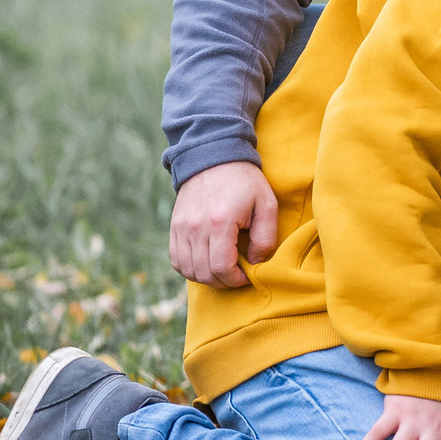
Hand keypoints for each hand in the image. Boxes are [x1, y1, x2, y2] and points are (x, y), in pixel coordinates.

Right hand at [170, 160, 280, 288]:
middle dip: (223, 282)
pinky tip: (206, 263)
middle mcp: (195, 227)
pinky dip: (190, 268)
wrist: (213, 157)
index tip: (246, 276)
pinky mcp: (174, 227)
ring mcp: (181, 227)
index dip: (235, 280)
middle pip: (204, 273)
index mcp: (220, 222)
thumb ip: (266, 238)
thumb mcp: (267, 205)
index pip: (221, 268)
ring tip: (223, 270)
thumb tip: (255, 263)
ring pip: (188, 270)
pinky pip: (176, 260)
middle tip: (237, 275)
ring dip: (206, 277)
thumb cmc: (245, 182)